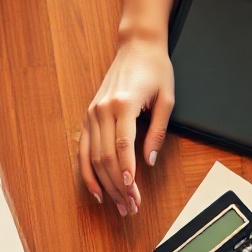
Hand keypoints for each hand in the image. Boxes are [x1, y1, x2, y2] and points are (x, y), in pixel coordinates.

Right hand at [79, 33, 174, 217]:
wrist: (137, 45)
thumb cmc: (154, 68)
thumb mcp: (167, 98)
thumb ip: (157, 131)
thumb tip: (149, 160)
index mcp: (123, 103)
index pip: (122, 145)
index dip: (127, 172)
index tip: (133, 192)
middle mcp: (102, 109)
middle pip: (106, 156)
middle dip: (118, 185)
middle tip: (131, 206)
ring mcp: (92, 112)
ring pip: (92, 157)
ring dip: (104, 183)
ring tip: (117, 204)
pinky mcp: (89, 115)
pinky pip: (83, 149)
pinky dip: (87, 171)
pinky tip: (96, 189)